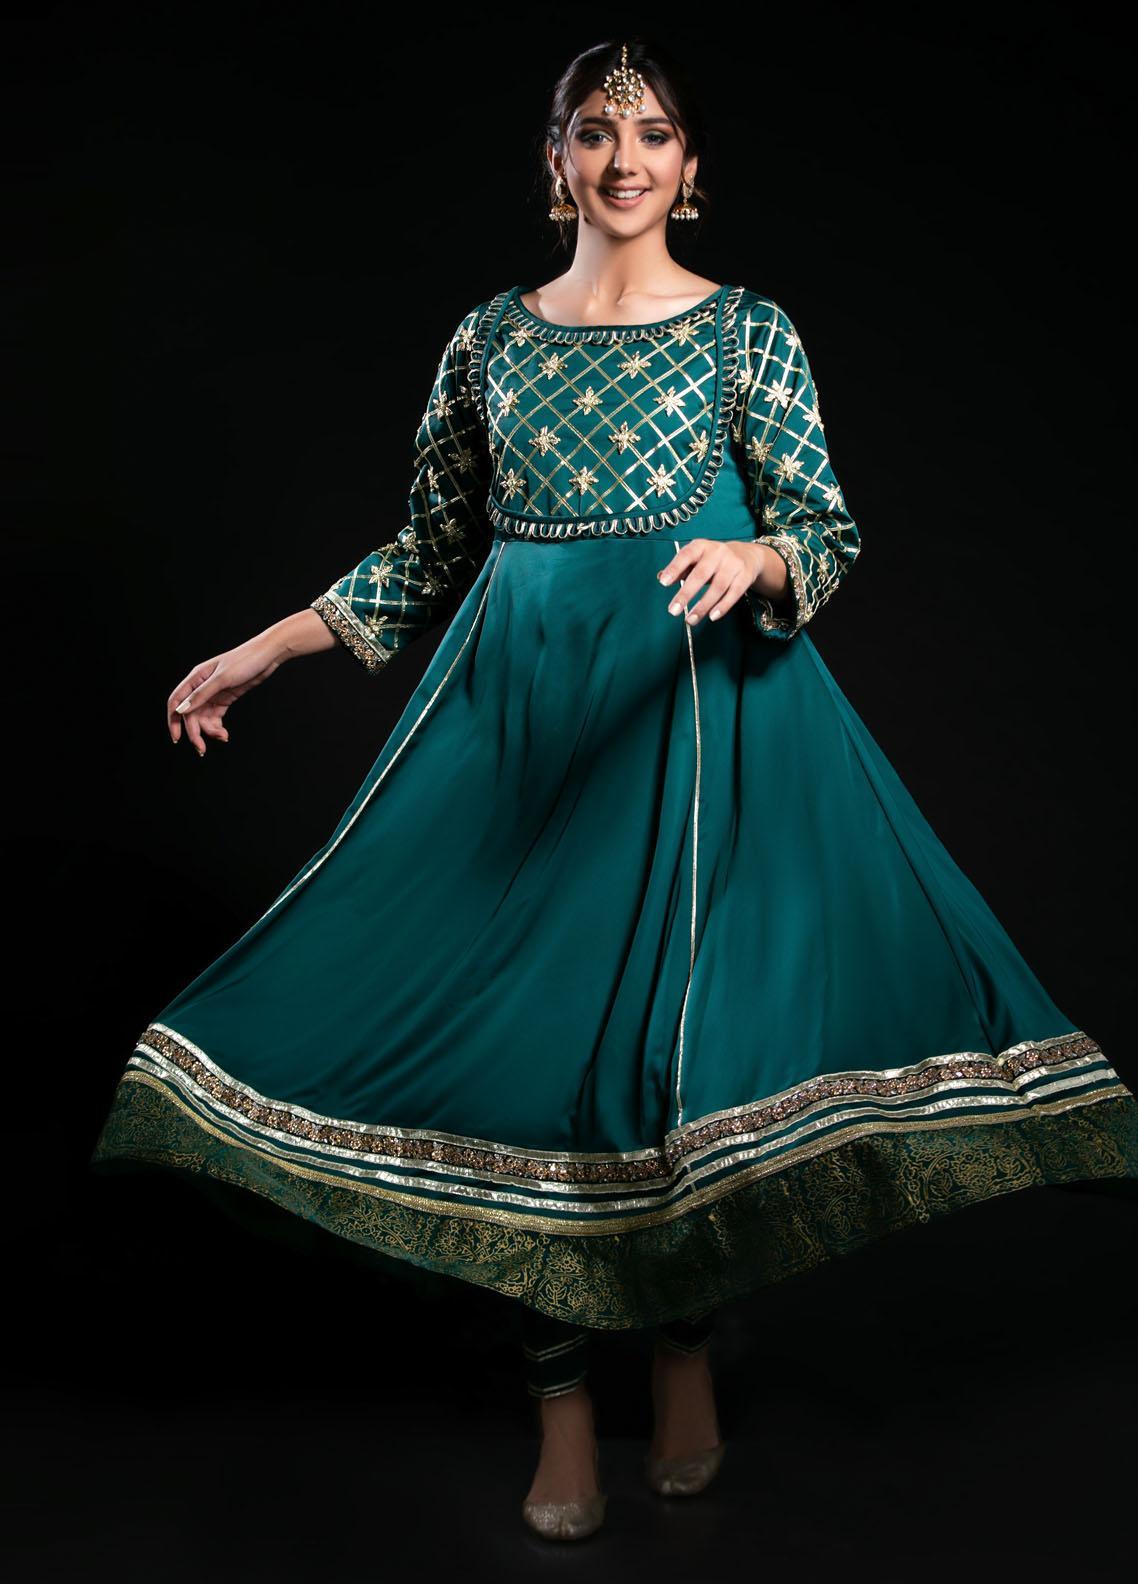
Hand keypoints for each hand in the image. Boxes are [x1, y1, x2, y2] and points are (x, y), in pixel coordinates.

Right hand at [167, 632, 288, 755]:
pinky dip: (217, 727)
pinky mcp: (225, 699)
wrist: (267, 656)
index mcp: (196, 678)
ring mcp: (214, 694)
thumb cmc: (244, 661)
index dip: (173, 721)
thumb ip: (201, 695)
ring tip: (223, 737)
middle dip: (195, 732)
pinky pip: (215, 717)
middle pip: (190, 714)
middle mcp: (202, 687)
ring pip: (203, 718)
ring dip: (209, 731)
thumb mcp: (222, 679)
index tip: (177, 738)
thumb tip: (182, 710)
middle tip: (202, 749)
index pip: (176, 701)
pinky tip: (224, 734)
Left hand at [657, 540, 767, 628]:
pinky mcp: (745, 577)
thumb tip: (661, 578)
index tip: (664, 583)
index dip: (675, 568)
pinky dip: (723, 606)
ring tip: (690, 620)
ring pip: (717, 587)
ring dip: (702, 606)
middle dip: (686, 594)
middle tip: (673, 611)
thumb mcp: (697, 559)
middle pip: (701, 575)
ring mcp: (733, 564)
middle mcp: (718, 553)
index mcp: (702, 546)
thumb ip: (680, 568)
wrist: (748, 555)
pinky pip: (734, 594)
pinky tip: (712, 617)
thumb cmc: (714, 560)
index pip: (686, 555)